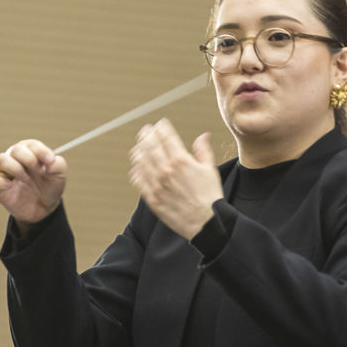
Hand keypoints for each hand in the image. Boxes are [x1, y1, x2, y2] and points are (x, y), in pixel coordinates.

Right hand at [0, 139, 66, 231]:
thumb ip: (58, 164)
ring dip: (16, 169)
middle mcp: (15, 158)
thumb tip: (49, 161)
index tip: (50, 162)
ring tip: (25, 180)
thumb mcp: (60, 174)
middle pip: (15, 150)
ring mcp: (5, 172)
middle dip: (29, 160)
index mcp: (30, 151)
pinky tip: (9, 186)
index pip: (31, 144)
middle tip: (39, 173)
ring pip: (2, 160)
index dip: (41, 151)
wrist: (44, 208)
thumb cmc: (50, 186)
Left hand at [129, 119, 222, 239]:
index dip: (162, 128)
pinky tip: (136, 168)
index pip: (167, 137)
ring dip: (139, 151)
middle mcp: (166, 170)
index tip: (160, 124)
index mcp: (181, 161)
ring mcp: (157, 185)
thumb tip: (203, 136)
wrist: (206, 222)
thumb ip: (203, 151)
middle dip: (147, 135)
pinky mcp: (153, 198)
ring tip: (138, 147)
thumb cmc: (210, 197)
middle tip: (145, 131)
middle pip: (151, 146)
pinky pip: (139, 182)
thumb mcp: (210, 170)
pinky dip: (136, 172)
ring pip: (142, 162)